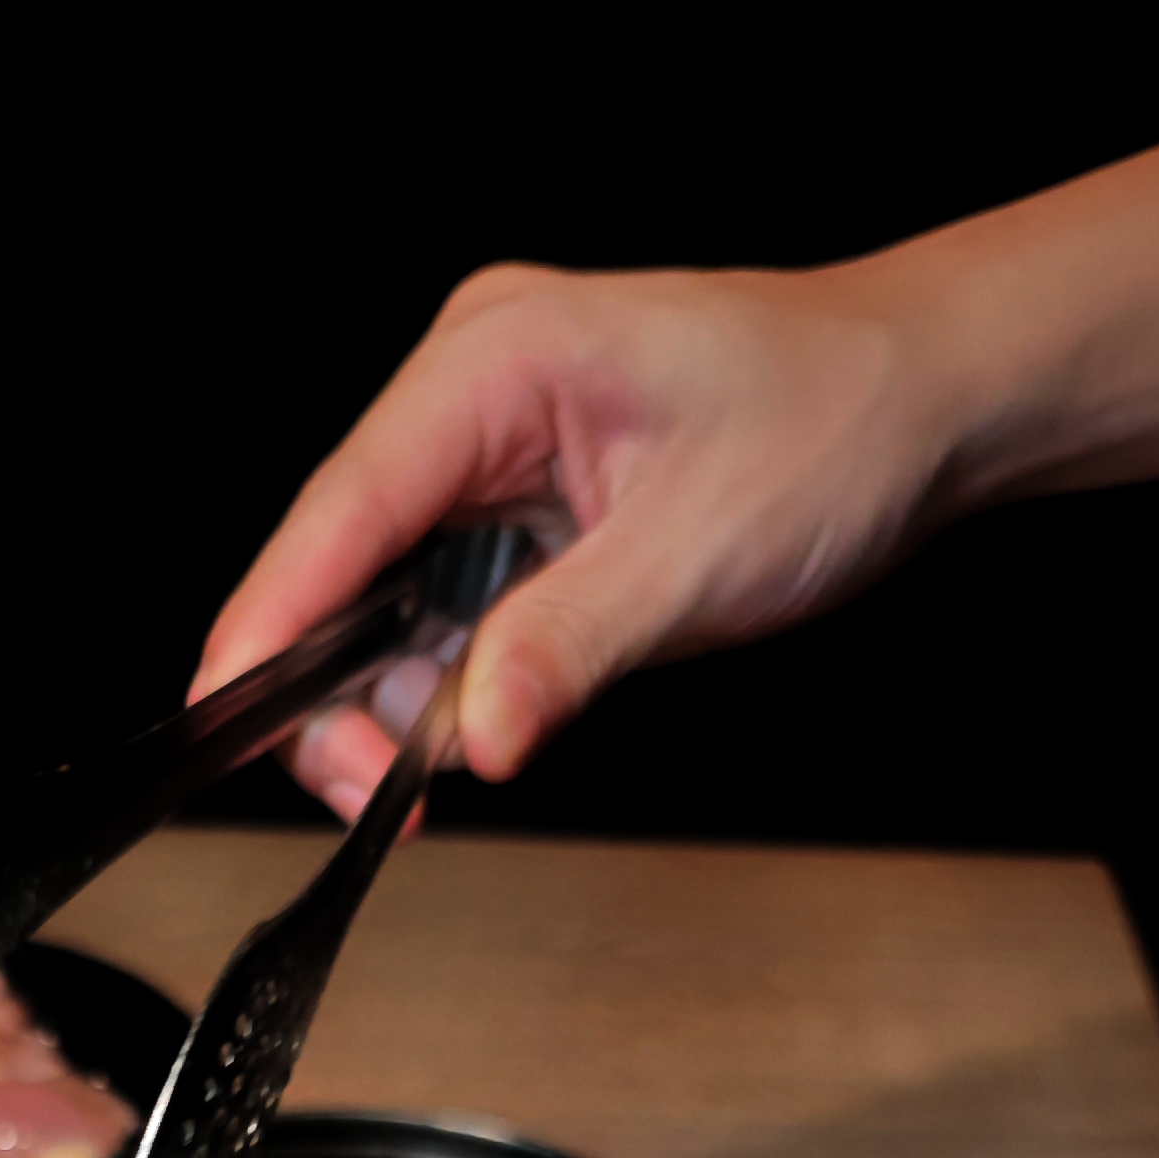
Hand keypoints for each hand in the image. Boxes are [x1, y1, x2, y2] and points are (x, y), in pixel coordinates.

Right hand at [193, 9, 1158, 827]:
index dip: (273, 619)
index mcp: (497, 358)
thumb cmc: (839, 424)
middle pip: (343, 560)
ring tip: (429, 781)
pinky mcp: (518, 504)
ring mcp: (489, 448)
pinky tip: (473, 731)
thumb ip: (567, 650)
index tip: (223, 712)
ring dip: (399, 701)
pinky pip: (443, 607)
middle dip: (339, 691)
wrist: (936, 399)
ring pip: (386, 599)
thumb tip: (471, 741)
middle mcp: (472, 392)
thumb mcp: (702, 557)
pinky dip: (449, 684)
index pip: (345, 504)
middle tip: (372, 799)